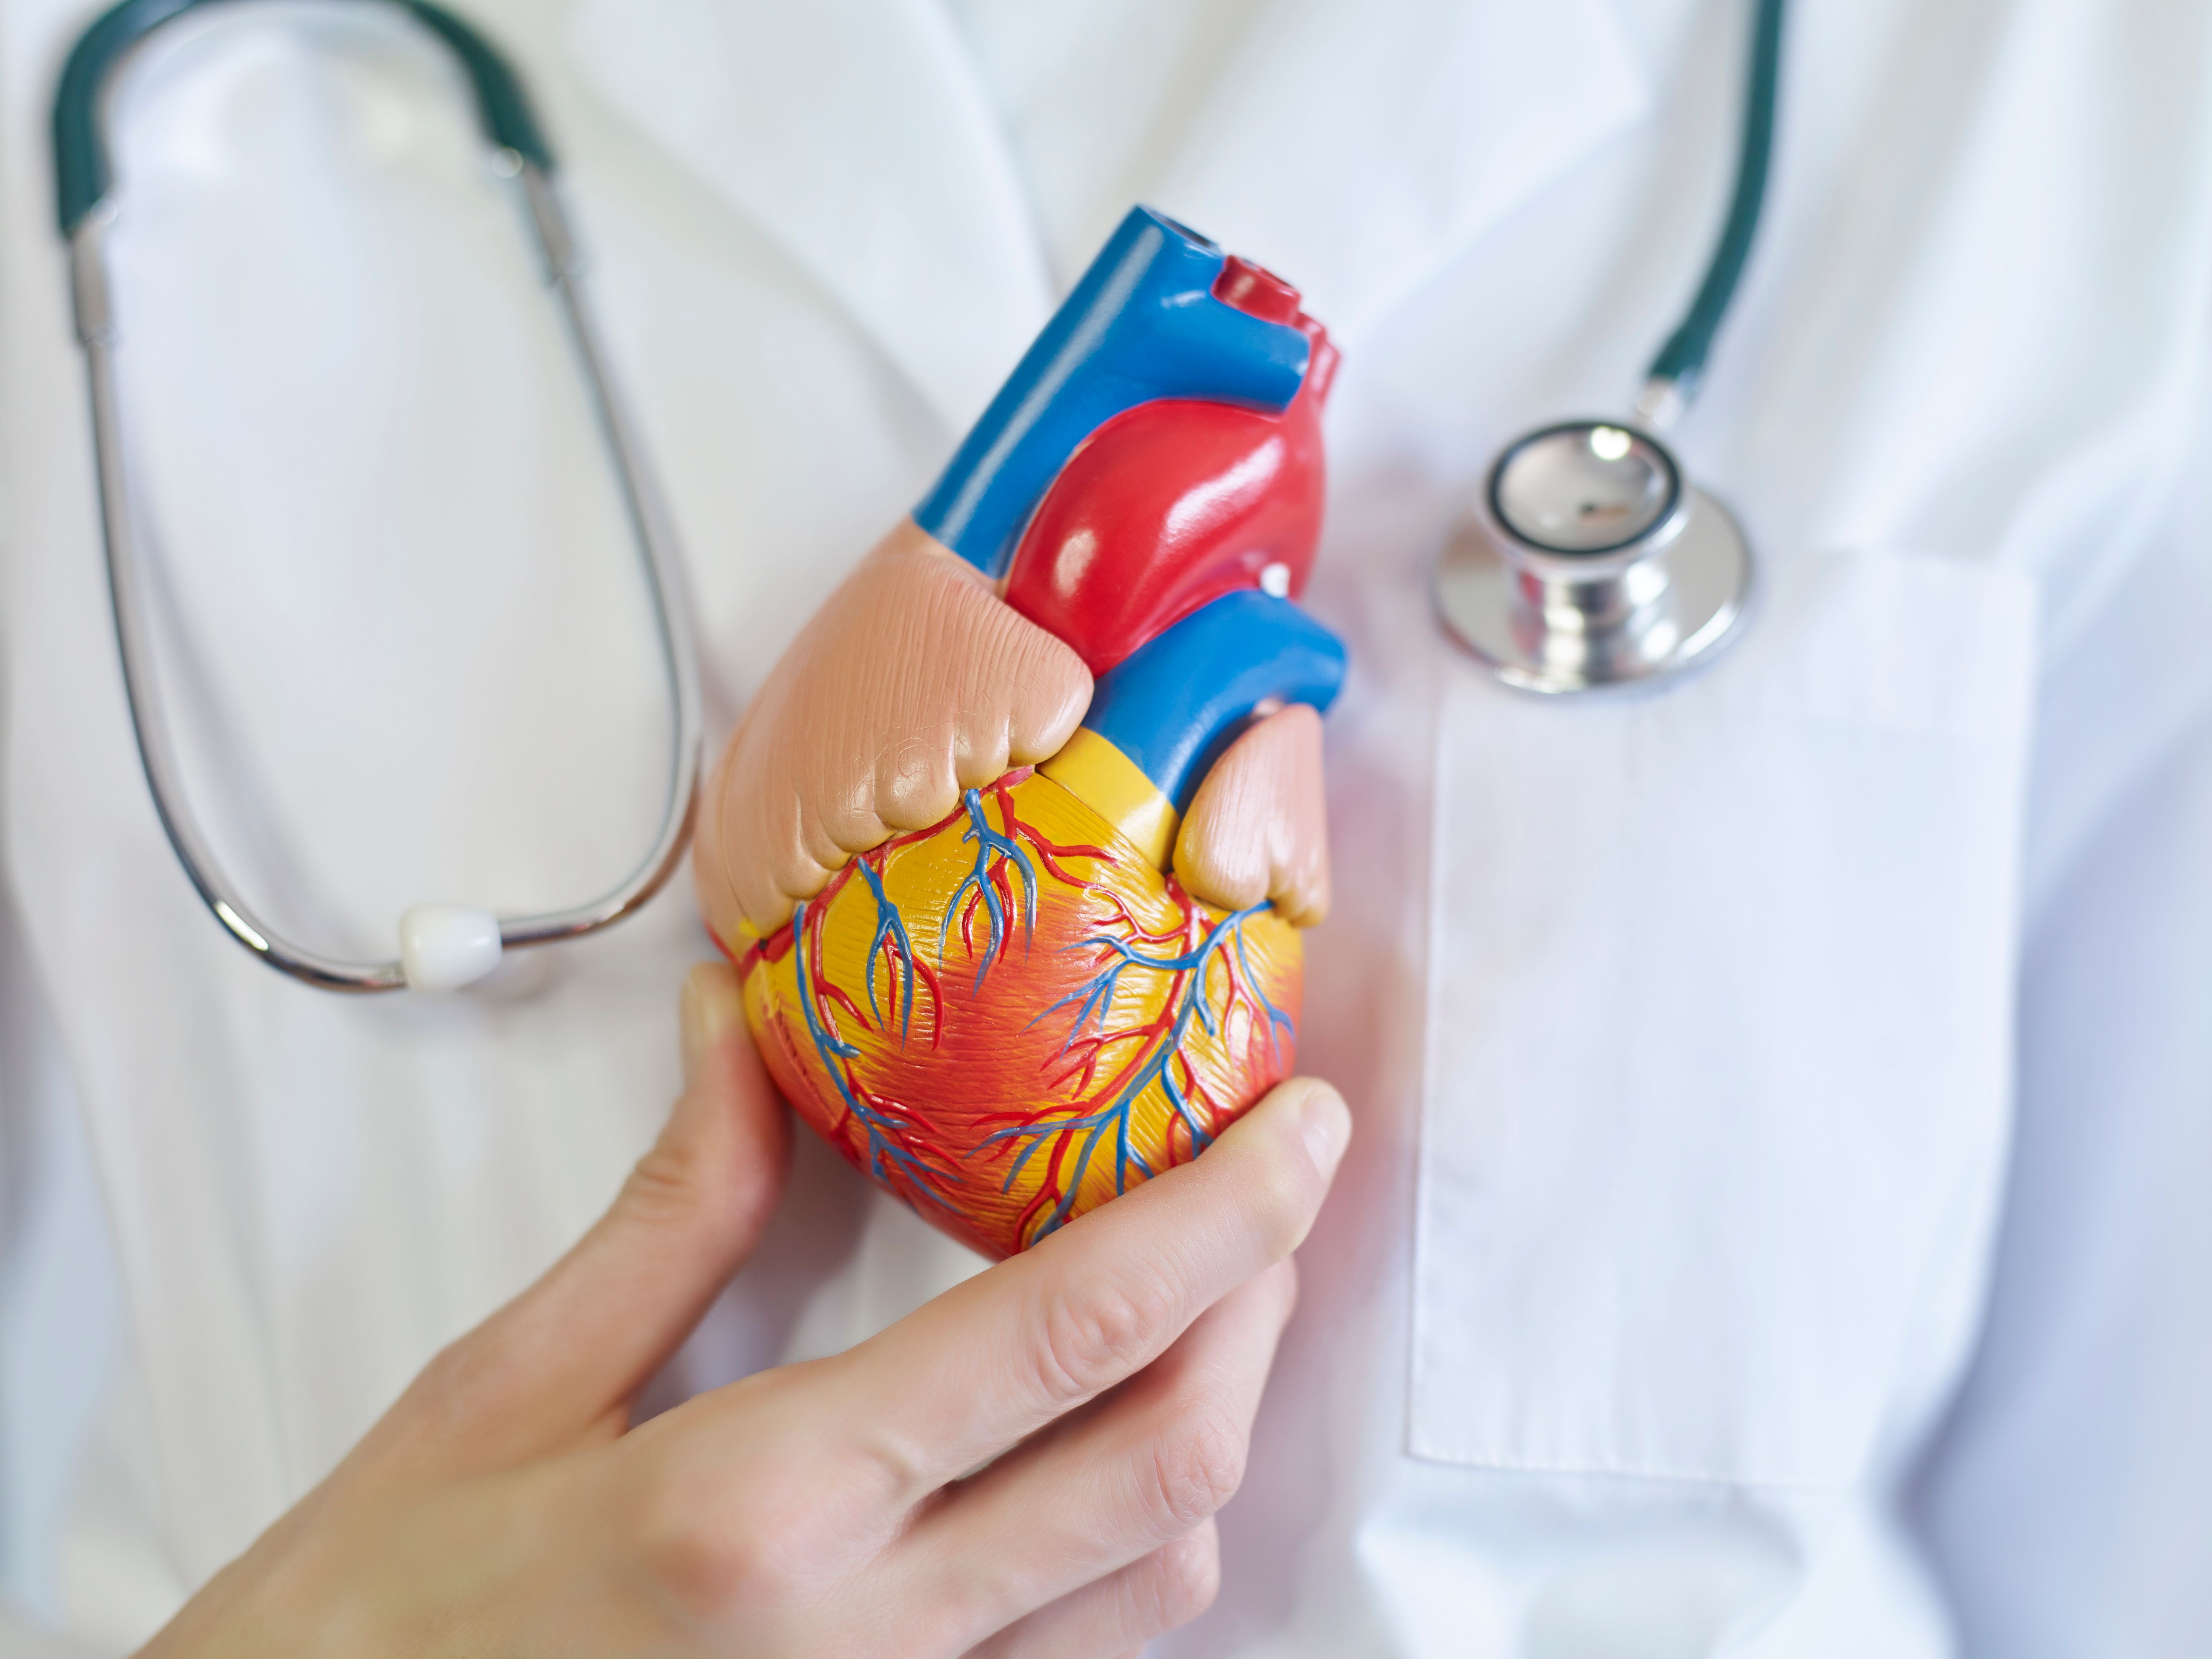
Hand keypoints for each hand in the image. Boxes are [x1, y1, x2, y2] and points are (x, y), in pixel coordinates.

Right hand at [140, 964, 1349, 1657]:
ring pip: (1155, 1584)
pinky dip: (1131, 1550)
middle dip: (1261, 1310)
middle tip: (1279, 1190)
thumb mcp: (502, 1391)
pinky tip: (1097, 1456)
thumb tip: (741, 1034)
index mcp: (764, 1507)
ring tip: (1205, 1307)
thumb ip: (671, 1213)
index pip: (1067, 1335)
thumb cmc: (371, 1615)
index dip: (1220, 1221)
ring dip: (1210, 1434)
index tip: (1300, 1127)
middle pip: (1168, 1465)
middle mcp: (865, 1634)